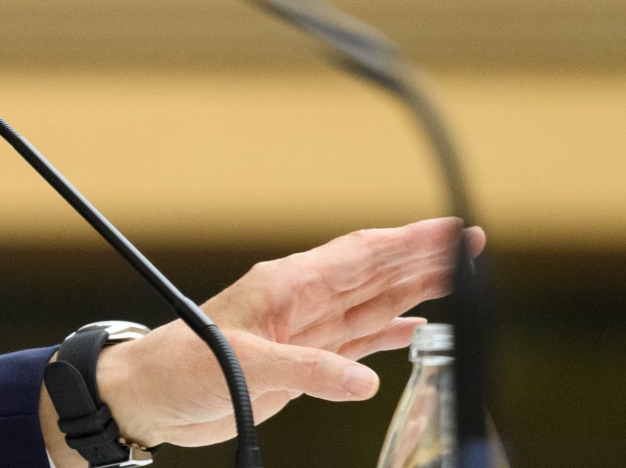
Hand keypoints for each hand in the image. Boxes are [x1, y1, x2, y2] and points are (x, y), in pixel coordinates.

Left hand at [40, 217, 479, 464]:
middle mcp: (301, 301)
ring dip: (414, 292)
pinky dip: (387, 333)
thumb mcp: (242, 367)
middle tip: (474, 247)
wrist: (151, 395)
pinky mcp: (301, 359)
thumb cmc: (181, 367)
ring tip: (460, 281)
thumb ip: (304, 370)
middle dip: (424, 259)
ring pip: (371, 303)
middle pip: (375, 274)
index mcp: (286, 286)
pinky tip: (415, 330)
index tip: (452, 229)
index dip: (408, 242)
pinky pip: (355, 339)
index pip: (359, 255)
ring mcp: (303, 330)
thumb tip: (363, 380)